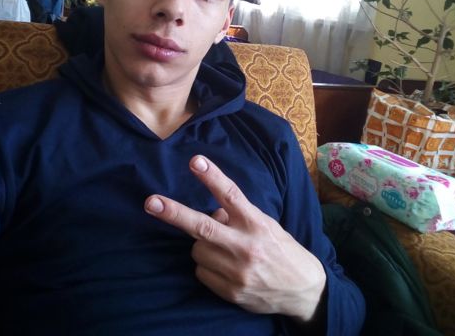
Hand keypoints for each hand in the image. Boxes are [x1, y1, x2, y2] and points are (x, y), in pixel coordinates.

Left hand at [144, 155, 325, 321]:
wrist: (303, 291)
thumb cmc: (282, 250)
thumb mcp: (266, 226)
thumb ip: (239, 216)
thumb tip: (212, 211)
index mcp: (257, 224)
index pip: (232, 195)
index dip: (212, 177)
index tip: (195, 161)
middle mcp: (246, 246)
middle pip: (203, 226)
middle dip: (174, 213)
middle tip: (151, 203)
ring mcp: (237, 271)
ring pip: (197, 250)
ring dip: (203, 246)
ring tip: (225, 250)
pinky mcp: (230, 291)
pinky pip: (201, 272)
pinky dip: (208, 267)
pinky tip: (226, 268)